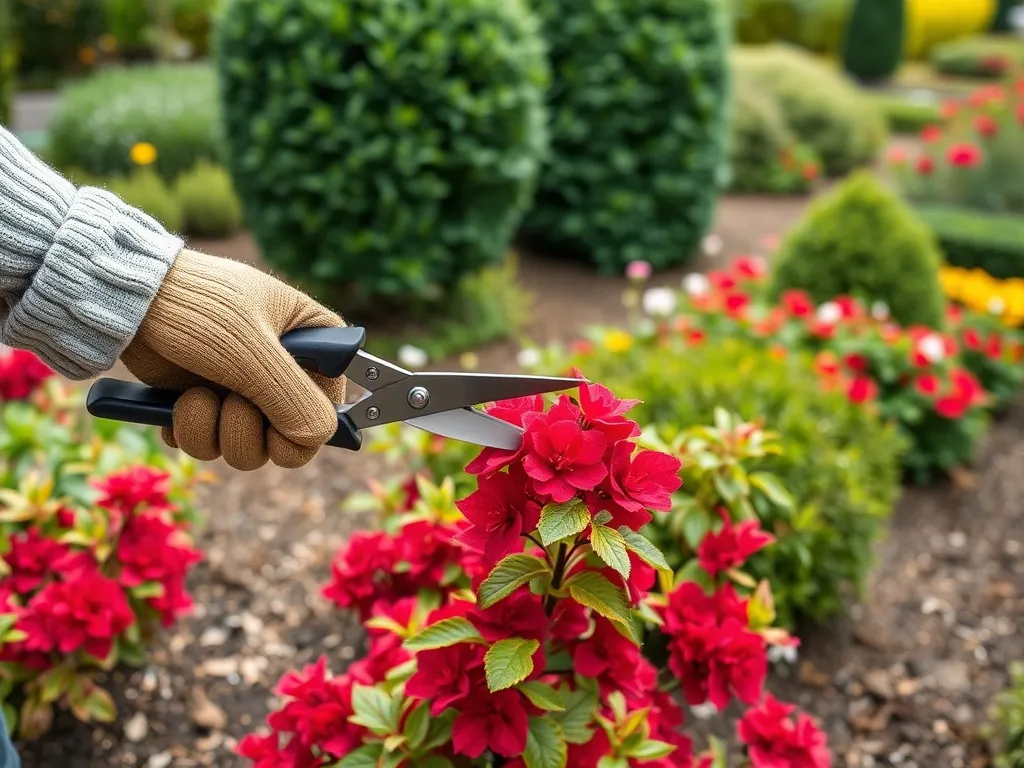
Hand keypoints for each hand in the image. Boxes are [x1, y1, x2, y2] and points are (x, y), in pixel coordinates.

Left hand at [121, 249, 345, 470]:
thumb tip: (317, 438)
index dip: (306, 427)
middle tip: (229, 402)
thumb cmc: (199, 308)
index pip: (332, 408)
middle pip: (287, 440)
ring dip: (212, 430)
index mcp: (314, 343)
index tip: (278, 424)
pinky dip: (190, 431)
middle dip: (247, 430)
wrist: (127, 302)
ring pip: (245, 448)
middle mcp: (284, 370)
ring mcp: (243, 389)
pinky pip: (210, 444)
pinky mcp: (206, 402)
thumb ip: (295, 401)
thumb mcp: (254, 353)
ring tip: (193, 396)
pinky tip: (176, 406)